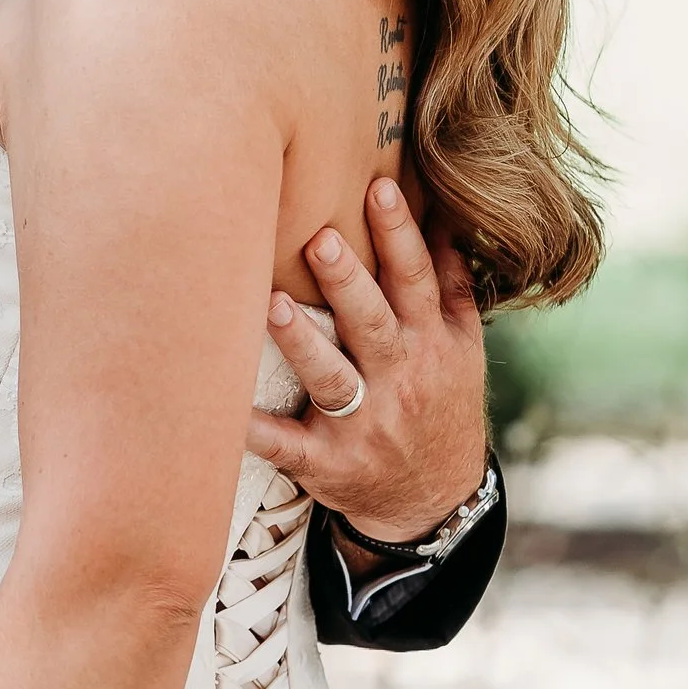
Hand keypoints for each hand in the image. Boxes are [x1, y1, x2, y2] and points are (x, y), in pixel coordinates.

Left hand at [248, 176, 488, 549]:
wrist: (436, 500)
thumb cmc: (442, 404)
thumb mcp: (462, 348)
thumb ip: (452, 285)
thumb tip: (443, 216)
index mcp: (430, 345)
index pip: (416, 281)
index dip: (399, 236)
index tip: (377, 188)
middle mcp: (400, 382)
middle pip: (373, 323)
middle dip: (347, 281)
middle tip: (319, 238)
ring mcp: (362, 426)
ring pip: (331, 379)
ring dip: (302, 343)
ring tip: (272, 304)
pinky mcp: (327, 464)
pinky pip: (286, 446)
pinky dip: (256, 432)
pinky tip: (225, 410)